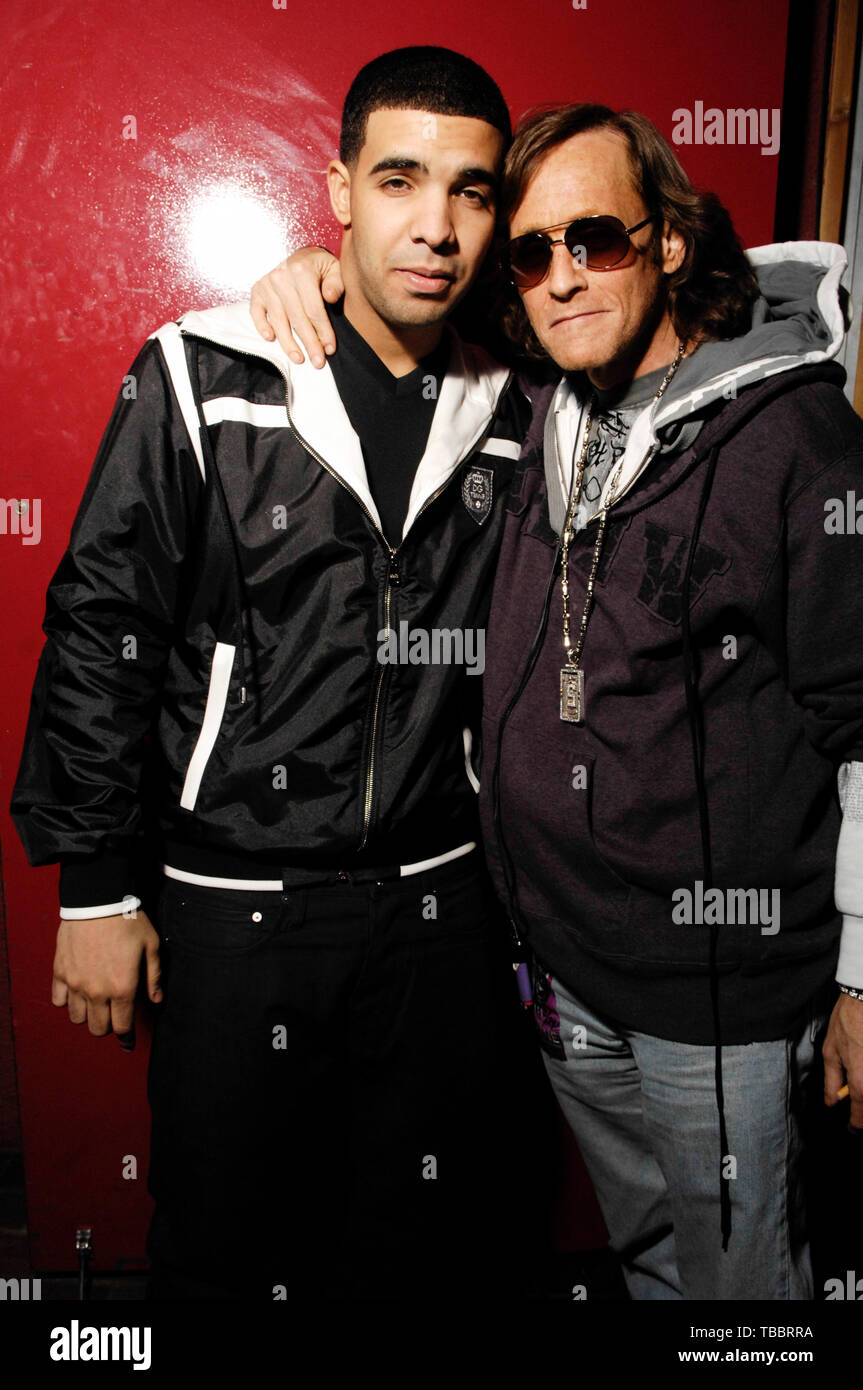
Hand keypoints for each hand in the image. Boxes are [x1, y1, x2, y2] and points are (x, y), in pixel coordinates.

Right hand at [52, 911, 161, 1049]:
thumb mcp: (152, 946)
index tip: (128, 1042)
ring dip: (87, 1015)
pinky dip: (66, 1001)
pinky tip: (76, 992)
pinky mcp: (60, 972)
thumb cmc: (128, 921)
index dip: (126, 1038)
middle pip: (98, 1028)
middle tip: (113, 1017)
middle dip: (107, 1027)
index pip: (122, 1027)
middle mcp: (96, 991)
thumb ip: (154, 976)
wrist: (97, 899)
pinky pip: (58, 1000)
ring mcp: (75, 983)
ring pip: (76, 1018)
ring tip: (95, 1004)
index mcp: (122, 988)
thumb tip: (156, 999)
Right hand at [250, 247, 343, 367]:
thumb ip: (336, 282)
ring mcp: (267, 285)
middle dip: (309, 343)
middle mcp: (281, 277)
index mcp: (302, 270)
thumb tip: (330, 297)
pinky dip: (262, 326)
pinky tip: (271, 339)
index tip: (330, 349)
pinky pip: (256, 313)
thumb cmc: (319, 266)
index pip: (314, 310)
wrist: (299, 254)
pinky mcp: (257, 291)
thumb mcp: (333, 268)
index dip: (323, 332)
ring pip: (278, 321)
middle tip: (318, 362)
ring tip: (299, 359)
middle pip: (297, 319)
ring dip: (288, 343)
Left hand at [822, 991, 862, 1127]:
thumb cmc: (848, 1022)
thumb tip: (832, 1102)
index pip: (862, 1118)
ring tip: (858, 1063)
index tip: (853, 1126)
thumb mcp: (831, 1051)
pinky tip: (862, 1060)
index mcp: (861, 1083)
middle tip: (857, 1100)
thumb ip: (831, 1080)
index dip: (856, 1125)